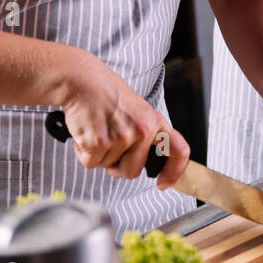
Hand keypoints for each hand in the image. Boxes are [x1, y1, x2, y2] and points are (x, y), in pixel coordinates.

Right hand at [53, 48, 189, 190]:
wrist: (83, 80)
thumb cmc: (107, 93)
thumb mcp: (139, 110)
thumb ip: (146, 134)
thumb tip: (144, 159)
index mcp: (156, 122)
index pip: (178, 151)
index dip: (174, 172)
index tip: (164, 182)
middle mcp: (143, 131)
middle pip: (133, 171)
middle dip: (118, 166)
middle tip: (109, 146)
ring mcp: (122, 138)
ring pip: (109, 166)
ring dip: (99, 154)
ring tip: (98, 129)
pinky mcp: (99, 143)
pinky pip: (90, 162)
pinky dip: (84, 152)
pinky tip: (87, 132)